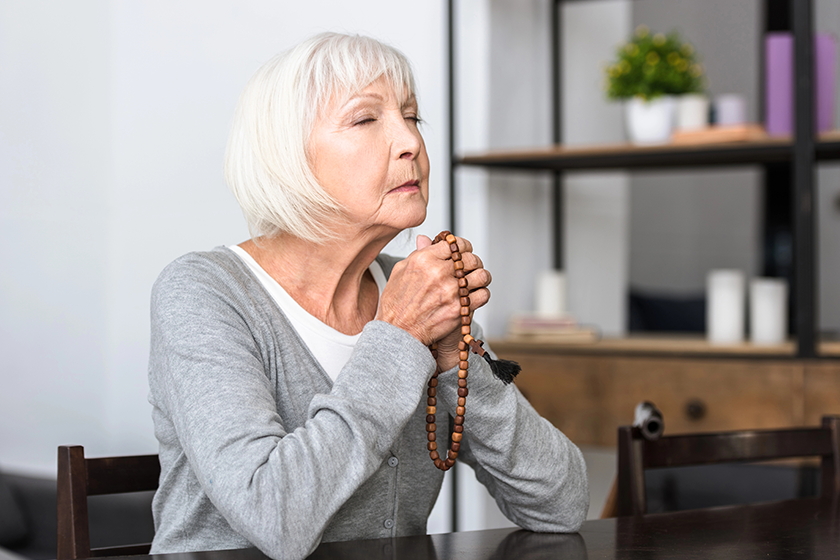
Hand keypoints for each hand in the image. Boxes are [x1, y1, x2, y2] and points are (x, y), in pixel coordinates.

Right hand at [376, 234, 490, 369]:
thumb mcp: (400, 271)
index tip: (462, 251)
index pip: (454, 244)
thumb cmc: (396, 304)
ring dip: (480, 277)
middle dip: (472, 262)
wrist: (399, 333)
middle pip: (471, 258)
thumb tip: (425, 239)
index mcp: (424, 260)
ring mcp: (450, 291)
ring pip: (481, 275)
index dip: (462, 247)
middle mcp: (438, 272)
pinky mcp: (459, 308)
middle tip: (469, 268)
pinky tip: (474, 296)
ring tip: (475, 281)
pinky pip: (483, 295)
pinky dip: (481, 294)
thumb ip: (417, 253)